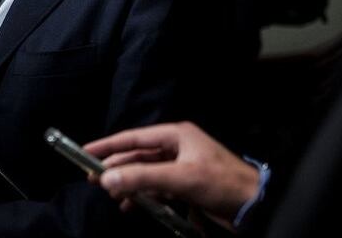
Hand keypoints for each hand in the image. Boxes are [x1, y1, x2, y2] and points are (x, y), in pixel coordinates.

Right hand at [84, 122, 257, 226]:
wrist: (256, 206)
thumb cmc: (223, 184)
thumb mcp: (180, 178)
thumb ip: (142, 178)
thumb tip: (108, 178)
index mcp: (176, 135)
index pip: (133, 137)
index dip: (108, 145)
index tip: (85, 152)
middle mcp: (177, 148)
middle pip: (137, 156)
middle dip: (116, 169)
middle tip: (93, 180)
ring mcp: (181, 167)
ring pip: (146, 173)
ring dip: (129, 184)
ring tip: (113, 196)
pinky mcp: (186, 186)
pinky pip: (157, 187)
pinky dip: (144, 196)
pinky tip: (133, 205)